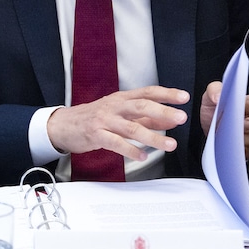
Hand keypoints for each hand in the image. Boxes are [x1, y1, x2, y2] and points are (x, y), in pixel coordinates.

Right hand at [46, 86, 187, 160]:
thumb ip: (145, 116)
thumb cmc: (94, 118)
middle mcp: (114, 106)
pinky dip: (131, 150)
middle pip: (141, 106)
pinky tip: (143, 156)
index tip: (184, 97)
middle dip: (163, 111)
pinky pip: (116, 143)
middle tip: (181, 118)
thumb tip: (169, 118)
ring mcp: (104, 120)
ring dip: (153, 136)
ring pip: (132, 127)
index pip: (147, 92)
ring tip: (169, 145)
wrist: (64, 125)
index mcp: (122, 98)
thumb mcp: (120, 113)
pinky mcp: (96, 135)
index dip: (166, 94)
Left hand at [199, 81, 248, 159]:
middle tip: (243, 124)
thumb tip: (217, 98)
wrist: (207, 127)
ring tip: (231, 135)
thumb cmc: (215, 108)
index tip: (241, 106)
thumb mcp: (211, 95)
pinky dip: (241, 147)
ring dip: (246, 136)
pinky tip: (230, 144)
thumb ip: (214, 90)